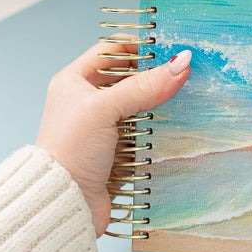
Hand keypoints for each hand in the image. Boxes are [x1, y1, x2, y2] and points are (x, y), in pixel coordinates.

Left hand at [35, 41, 190, 235]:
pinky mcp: (119, 148)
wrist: (64, 204)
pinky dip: (161, 127)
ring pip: (142, 103)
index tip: (169, 49)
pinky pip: (147, 129)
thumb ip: (144, 86)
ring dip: (162, 102)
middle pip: (132, 77)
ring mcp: (105, 125)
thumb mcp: (104, 109)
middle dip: (157, 75)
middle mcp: (89, 101)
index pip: (113, 50)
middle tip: (185, 72)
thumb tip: (181, 63)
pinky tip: (179, 122)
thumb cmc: (70, 150)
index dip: (140, 47)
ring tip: (187, 95)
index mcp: (75, 81)